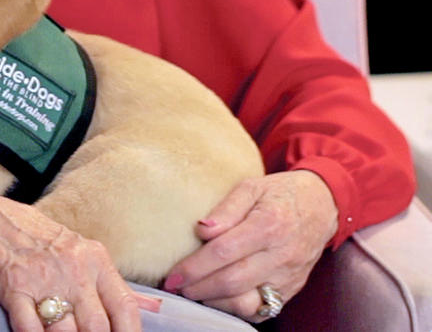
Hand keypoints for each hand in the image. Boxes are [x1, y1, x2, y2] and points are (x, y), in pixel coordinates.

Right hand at [0, 183, 160, 331]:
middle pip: (97, 327)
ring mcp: (42, 277)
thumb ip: (113, 284)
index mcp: (94, 258)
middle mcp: (73, 267)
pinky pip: (30, 327)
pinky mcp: (13, 286)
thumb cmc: (34, 237)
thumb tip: (156, 308)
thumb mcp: (80, 250)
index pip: (126, 309)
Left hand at [164, 171, 338, 320]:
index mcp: (268, 225)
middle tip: (176, 286)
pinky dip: (237, 309)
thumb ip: (226, 208)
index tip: (174, 273)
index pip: (224, 251)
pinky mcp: (292, 289)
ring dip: (215, 302)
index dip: (195, 266)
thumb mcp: (251, 186)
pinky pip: (263, 309)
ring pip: (247, 301)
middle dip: (199, 287)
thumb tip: (201, 230)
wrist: (322, 206)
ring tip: (193, 293)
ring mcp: (289, 276)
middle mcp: (281, 255)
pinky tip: (218, 299)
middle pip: (233, 281)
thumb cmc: (280, 193)